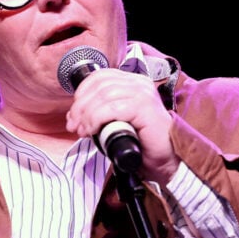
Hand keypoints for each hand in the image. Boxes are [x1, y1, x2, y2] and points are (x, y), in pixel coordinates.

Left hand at [64, 68, 178, 184]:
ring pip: (104, 96)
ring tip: (82, 130)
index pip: (100, 76)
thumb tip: (75, 113)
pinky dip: (97, 119)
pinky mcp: (145, 107)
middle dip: (80, 106)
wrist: (165, 161)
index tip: (74, 113)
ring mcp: (143, 94)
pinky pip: (113, 109)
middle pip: (100, 85)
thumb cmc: (142, 143)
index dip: (82, 92)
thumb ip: (102, 111)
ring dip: (87, 114)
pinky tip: (92, 130)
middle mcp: (140, 83)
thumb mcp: (118, 121)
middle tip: (74, 125)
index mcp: (133, 82)